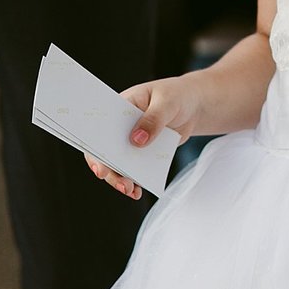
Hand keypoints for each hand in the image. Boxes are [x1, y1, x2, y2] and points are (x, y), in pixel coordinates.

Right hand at [82, 75, 209, 199]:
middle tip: (120, 183)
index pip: (98, 128)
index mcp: (118, 108)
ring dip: (121, 179)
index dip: (95, 148)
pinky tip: (138, 192)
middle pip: (106, 150)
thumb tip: (137, 140)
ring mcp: (131, 141)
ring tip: (130, 191)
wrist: (193, 106)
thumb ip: (153, 119)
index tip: (99, 165)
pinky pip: (135, 169)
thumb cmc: (176, 96)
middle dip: (109, 169)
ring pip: (119, 163)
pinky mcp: (143, 152)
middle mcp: (120, 127)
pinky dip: (136, 181)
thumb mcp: (166, 103)